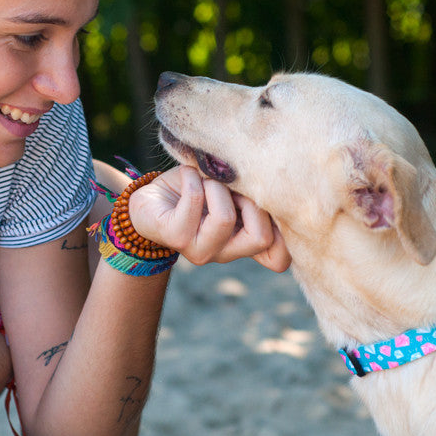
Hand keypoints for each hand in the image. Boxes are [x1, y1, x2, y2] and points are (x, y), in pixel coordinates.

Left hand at [128, 166, 290, 271]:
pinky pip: (196, 201)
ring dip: (216, 186)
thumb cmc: (195, 190)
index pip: (279, 259)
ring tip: (204, 180)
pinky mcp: (176, 237)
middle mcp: (225, 253)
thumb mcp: (231, 190)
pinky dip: (193, 178)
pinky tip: (187, 177)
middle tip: (231, 185)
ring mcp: (201, 250)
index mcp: (243, 243)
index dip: (284, 230)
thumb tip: (271, 182)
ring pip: (225, 219)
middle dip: (250, 198)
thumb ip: (252, 193)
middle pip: (260, 237)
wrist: (151, 198)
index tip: (266, 196)